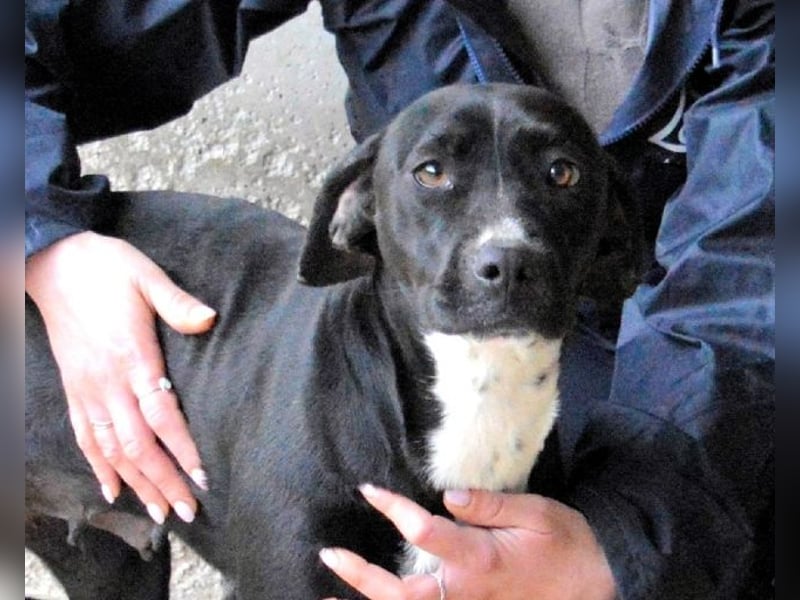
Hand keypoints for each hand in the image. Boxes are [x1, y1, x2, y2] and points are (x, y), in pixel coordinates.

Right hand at [26, 231, 216, 523]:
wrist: (53, 262)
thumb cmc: (106, 268)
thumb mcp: (146, 275)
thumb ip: (177, 302)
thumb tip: (210, 319)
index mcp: (132, 356)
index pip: (161, 415)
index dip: (182, 449)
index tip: (201, 476)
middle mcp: (107, 382)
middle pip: (138, 445)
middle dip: (163, 481)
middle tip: (188, 511)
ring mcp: (86, 389)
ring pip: (110, 450)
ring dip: (136, 484)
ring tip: (160, 513)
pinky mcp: (74, 389)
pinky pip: (83, 437)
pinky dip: (98, 467)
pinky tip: (113, 490)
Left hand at [320, 485, 615, 599]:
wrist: (593, 589)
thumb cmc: (565, 545)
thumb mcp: (538, 514)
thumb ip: (491, 505)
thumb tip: (448, 495)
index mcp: (482, 560)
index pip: (428, 534)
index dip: (395, 510)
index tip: (369, 491)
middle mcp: (467, 592)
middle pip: (403, 593)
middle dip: (363, 577)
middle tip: (330, 554)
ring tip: (329, 597)